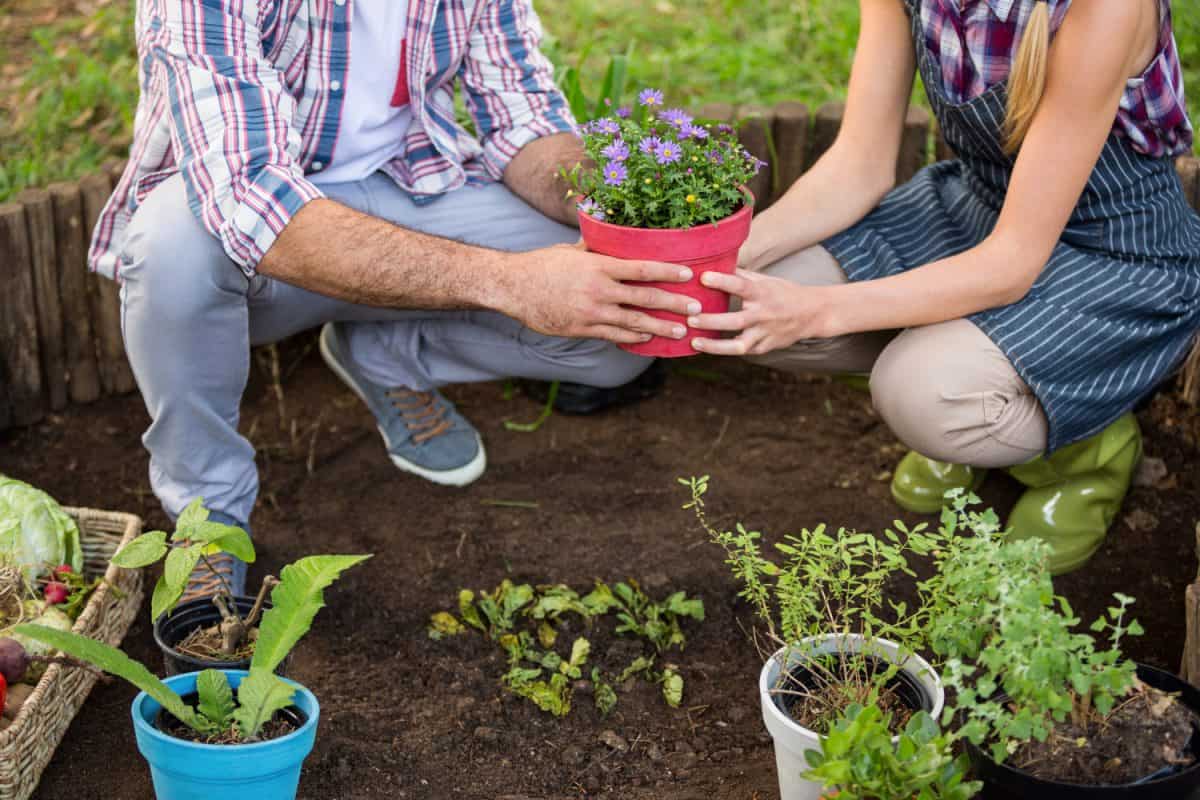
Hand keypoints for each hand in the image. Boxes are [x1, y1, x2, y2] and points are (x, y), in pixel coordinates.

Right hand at [512, 243, 701, 344]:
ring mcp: (591, 312)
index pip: (641, 268)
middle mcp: (598, 290)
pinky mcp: (582, 329)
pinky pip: (614, 335)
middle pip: (644, 298)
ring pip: (633, 322)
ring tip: (680, 331)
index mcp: (598, 266)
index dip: (667, 272)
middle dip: (673, 304)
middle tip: (696, 308)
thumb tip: (612, 235)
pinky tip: (647, 339)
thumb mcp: (571, 250)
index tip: (687, 274)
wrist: (512, 287)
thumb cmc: (542, 264)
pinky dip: (633, 338)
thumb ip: (596, 247)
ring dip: (660, 327)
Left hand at [688, 269, 837, 355]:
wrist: (813, 314)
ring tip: (694, 342)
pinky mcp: (766, 347)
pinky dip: (725, 350)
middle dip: (711, 321)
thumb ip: (742, 276)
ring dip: (714, 345)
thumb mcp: (766, 280)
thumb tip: (717, 263)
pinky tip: (707, 348)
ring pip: (738, 344)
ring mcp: (765, 333)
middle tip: (690, 318)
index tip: (702, 277)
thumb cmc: (784, 293)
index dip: (722, 281)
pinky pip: (744, 351)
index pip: (741, 285)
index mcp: (763, 293)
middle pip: (735, 320)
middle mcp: (764, 314)